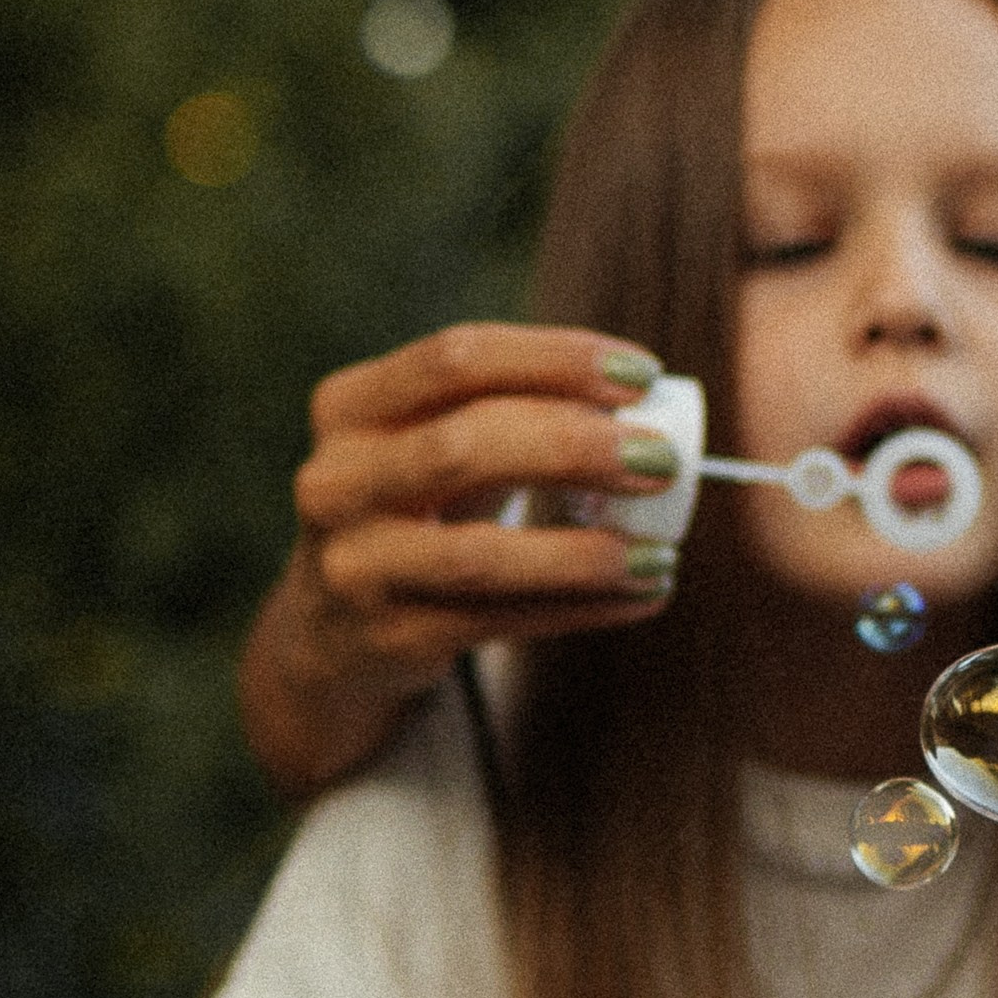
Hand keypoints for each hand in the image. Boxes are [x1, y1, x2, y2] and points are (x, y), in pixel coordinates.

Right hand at [242, 323, 677, 792]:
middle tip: (661, 460)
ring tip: (659, 551)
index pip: (459, 359)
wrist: (335, 628)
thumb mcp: (440, 443)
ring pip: (479, 554)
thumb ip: (520, 412)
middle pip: (464, 445)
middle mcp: (336, 480)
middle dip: (576, 447)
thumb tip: (651, 408)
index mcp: (351, 406)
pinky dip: (581, 608)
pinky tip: (642, 593)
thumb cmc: (421, 507)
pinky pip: (499, 621)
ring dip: (583, 553)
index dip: (557, 359)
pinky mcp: (386, 638)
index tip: (643, 373)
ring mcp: (353, 565)